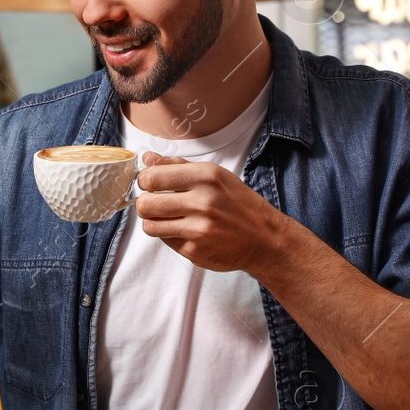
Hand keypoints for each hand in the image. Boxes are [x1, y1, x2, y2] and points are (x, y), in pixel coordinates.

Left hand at [133, 151, 283, 271]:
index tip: (149, 184)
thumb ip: (178, 166)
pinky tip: (185, 230)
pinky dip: (170, 235)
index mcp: (206, 176)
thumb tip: (147, 158)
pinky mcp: (195, 251)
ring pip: (150, 226)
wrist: (265, 239)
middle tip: (153, 203)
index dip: (144, 181)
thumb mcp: (216, 175)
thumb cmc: (239, 204)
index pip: (152, 178)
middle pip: (145, 204)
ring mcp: (198, 230)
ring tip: (166, 217)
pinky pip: (165, 241)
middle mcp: (202, 202)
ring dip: (153, 221)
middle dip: (144, 203)